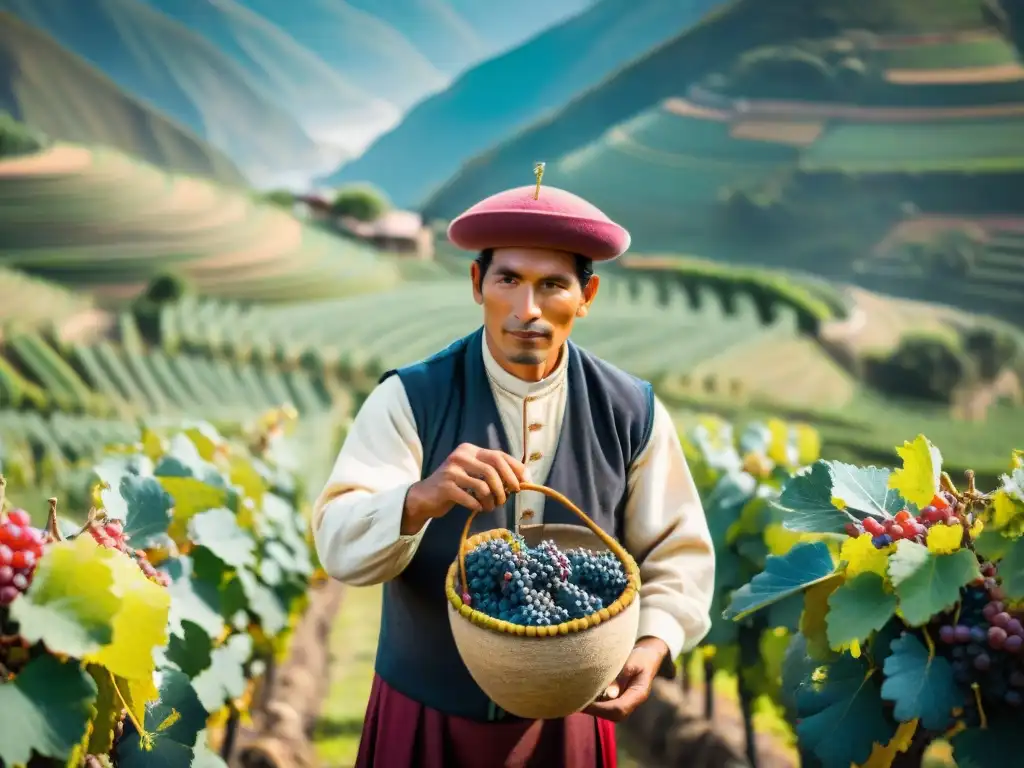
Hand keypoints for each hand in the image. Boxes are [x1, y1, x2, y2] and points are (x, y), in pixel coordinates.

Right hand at [401, 443, 526, 532]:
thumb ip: (494, 473)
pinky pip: (471, 498)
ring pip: (484, 485)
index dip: (515, 469)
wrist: (425, 497)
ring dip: (492, 500)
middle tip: (508, 498)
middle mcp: (460, 456)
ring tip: (491, 507)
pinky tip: (478, 508)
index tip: (525, 483)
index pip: (499, 455)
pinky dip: (479, 506)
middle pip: (493, 468)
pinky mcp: (445, 486)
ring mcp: (451, 470)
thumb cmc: (456, 487)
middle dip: (506, 485)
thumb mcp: (474, 474)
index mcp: (470, 450)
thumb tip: (525, 479)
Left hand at [583, 637, 668, 721]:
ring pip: (608, 712)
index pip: (619, 709)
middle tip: (575, 700)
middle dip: (594, 710)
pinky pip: (605, 706)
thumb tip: (609, 694)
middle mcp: (631, 702)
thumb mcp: (632, 662)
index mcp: (638, 694)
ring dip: (592, 707)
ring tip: (575, 697)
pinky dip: (593, 702)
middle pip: (613, 715)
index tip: (585, 700)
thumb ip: (621, 676)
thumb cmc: (640, 657)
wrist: (647, 656)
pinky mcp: (618, 699)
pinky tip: (581, 693)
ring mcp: (625, 702)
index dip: (601, 708)